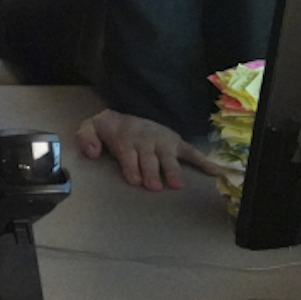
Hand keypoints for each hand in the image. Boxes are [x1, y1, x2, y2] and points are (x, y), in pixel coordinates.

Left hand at [74, 109, 221, 190]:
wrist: (126, 112)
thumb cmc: (109, 128)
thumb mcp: (91, 128)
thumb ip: (86, 138)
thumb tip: (93, 152)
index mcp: (125, 139)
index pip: (128, 154)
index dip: (131, 166)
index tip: (135, 180)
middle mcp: (145, 140)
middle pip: (149, 158)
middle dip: (151, 172)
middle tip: (154, 187)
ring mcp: (162, 141)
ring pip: (168, 156)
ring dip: (172, 170)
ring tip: (177, 185)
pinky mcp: (175, 142)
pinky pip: (191, 152)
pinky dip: (203, 161)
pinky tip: (214, 172)